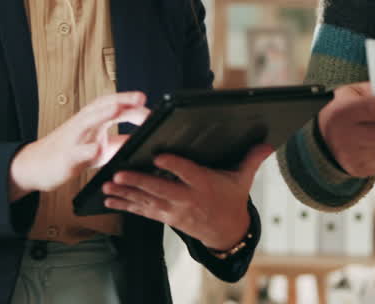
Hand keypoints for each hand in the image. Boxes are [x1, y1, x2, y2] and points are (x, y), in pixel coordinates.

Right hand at [8, 91, 149, 199]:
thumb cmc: (70, 152)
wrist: (34, 166)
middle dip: (121, 100)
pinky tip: (97, 149)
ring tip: (118, 109)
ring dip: (102, 114)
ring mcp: (72, 139)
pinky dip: (87, 149)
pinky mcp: (65, 157)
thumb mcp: (99, 147)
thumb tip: (145, 140)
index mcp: (92, 120)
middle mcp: (82, 124)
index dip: (131, 104)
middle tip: (141, 98)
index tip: (149, 104)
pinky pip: (76, 152)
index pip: (113, 105)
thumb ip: (120, 141)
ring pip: (86, 122)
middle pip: (102, 106)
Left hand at [101, 145, 274, 250]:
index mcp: (204, 185)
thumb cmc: (231, 199)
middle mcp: (187, 199)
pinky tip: (109, 200)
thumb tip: (267, 143)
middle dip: (139, 182)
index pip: (187, 173)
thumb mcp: (242, 179)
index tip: (158, 157)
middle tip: (120, 173)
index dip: (172, 166)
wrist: (226, 231)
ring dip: (125, 194)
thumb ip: (251, 159)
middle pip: (160, 189)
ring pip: (147, 201)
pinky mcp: (166, 218)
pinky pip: (143, 212)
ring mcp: (174, 211)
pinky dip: (125, 206)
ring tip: (107, 186)